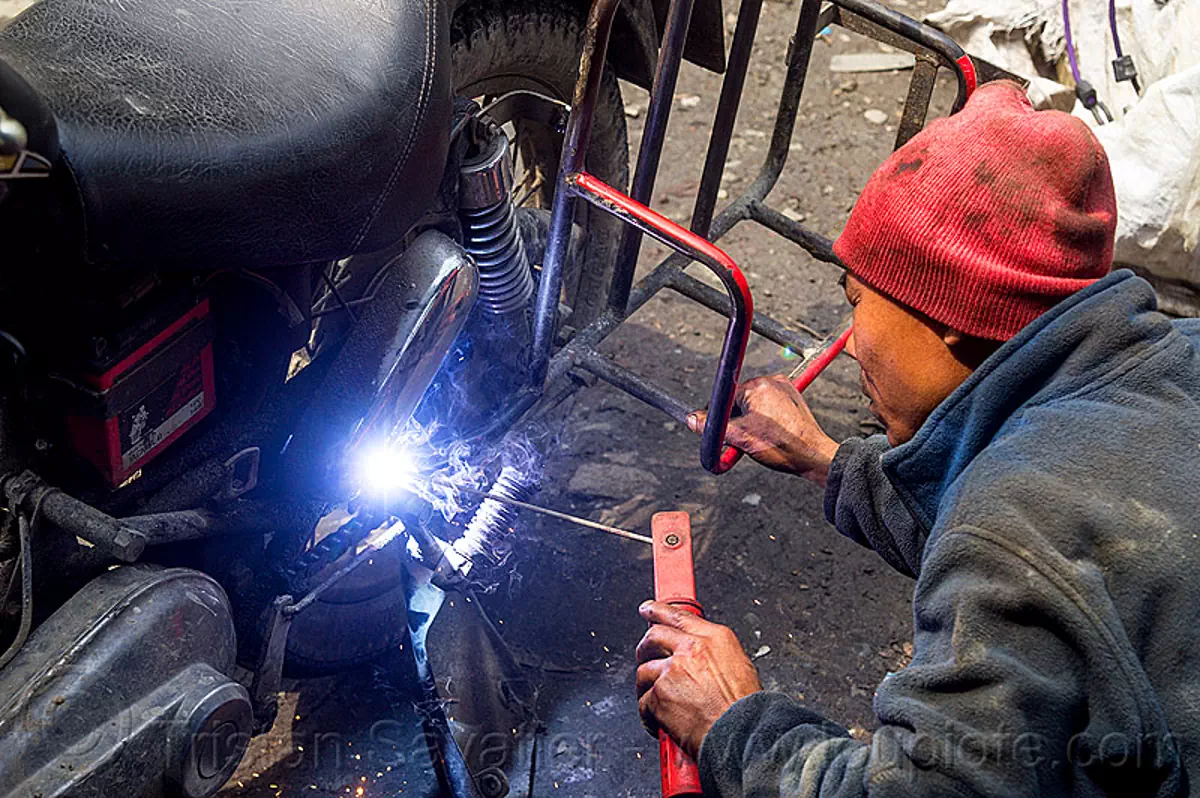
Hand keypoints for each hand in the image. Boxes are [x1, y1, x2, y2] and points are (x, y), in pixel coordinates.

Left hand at [636, 600, 761, 757]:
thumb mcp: (740, 667)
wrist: (744, 735)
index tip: (648, 609)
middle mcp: (691, 649)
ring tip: (654, 699)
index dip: (658, 611)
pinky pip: (643, 701)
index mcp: (715, 638)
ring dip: (646, 686)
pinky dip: (648, 714)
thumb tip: (700, 659)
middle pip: (654, 636)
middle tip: (643, 654)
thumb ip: (714, 655)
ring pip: (644, 671)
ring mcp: (673, 671)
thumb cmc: (746, 709)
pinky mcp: (659, 695)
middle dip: (645, 646)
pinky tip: (658, 722)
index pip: (679, 616)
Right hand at [687, 375, 839, 484]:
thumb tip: (692, 420)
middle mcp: (771, 381)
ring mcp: (784, 388)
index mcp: (756, 387)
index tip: (720, 430)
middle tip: (742, 440)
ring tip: (760, 439)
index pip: (724, 396)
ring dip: (750, 420)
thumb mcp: (740, 438)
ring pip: (754, 403)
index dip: (718, 416)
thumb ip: (713, 427)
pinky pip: (769, 404)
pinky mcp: (792, 396)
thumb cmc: (782, 446)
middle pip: (739, 399)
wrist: (813, 455)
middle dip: (736, 419)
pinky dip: (765, 418)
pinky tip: (771, 434)